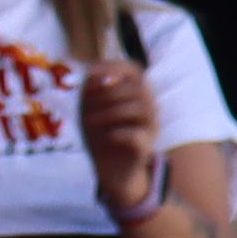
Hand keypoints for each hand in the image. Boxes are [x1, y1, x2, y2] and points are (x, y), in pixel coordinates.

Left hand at [77, 57, 166, 221]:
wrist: (110, 170)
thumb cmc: (100, 135)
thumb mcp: (89, 108)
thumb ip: (90, 89)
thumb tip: (90, 73)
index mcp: (134, 94)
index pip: (132, 70)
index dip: (113, 67)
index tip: (90, 73)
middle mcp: (148, 107)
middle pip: (138, 87)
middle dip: (108, 94)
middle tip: (86, 107)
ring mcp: (150, 127)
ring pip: (141, 108)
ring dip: (110, 113)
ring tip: (89, 122)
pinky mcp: (145, 147)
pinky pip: (136, 135)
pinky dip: (118, 134)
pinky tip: (106, 137)